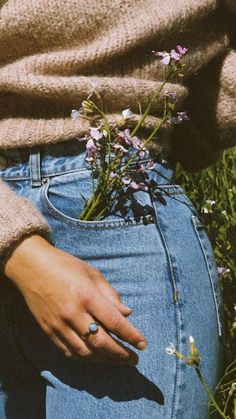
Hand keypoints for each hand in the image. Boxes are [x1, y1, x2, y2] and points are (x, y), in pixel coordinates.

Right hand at [4, 235, 146, 365]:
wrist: (31, 267)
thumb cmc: (65, 266)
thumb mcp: (92, 273)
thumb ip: (111, 295)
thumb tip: (127, 313)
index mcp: (86, 295)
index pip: (114, 322)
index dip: (131, 335)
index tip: (142, 344)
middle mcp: (73, 313)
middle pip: (101, 342)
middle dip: (120, 354)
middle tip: (133, 359)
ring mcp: (58, 324)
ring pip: (85, 352)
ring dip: (104, 360)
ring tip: (117, 360)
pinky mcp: (48, 331)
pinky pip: (69, 352)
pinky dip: (85, 358)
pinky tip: (96, 357)